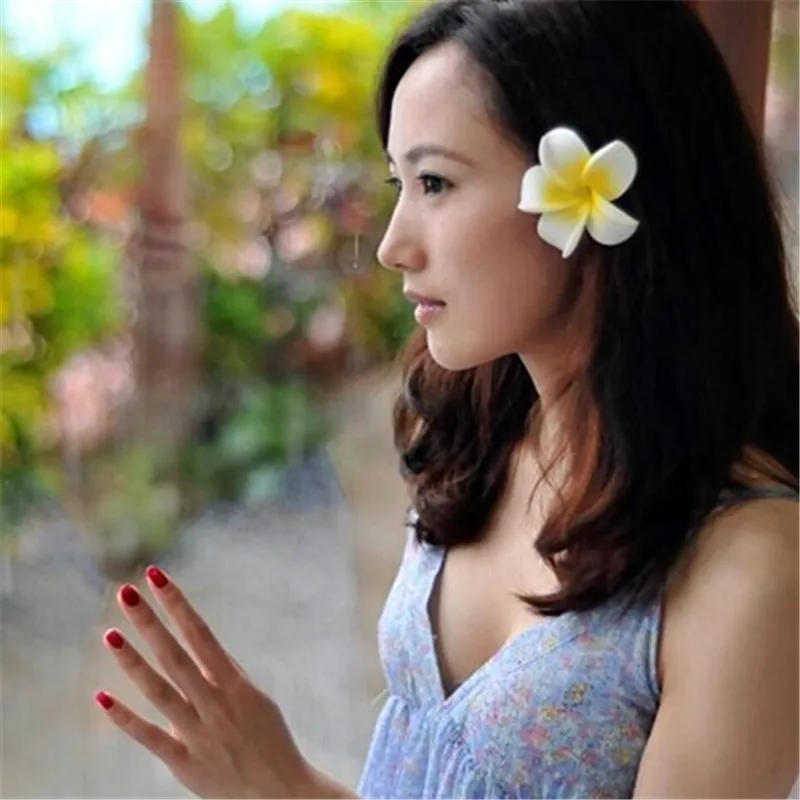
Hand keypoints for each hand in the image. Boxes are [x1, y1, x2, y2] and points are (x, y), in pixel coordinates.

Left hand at [95, 566, 316, 798]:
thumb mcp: (256, 699)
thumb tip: (201, 647)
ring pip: (159, 691)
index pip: (200, 633)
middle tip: (125, 591)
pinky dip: (125, 718)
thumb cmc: (270, 741)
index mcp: (235, 684)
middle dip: (150, 622)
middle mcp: (214, 703)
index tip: (156, 577)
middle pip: (174, 656)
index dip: (178, 604)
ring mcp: (197, 733)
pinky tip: (102, 696)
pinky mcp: (184, 763)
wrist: (282, 793)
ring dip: (132, 662)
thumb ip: (226, 675)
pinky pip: (149, 737)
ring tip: (109, 633)